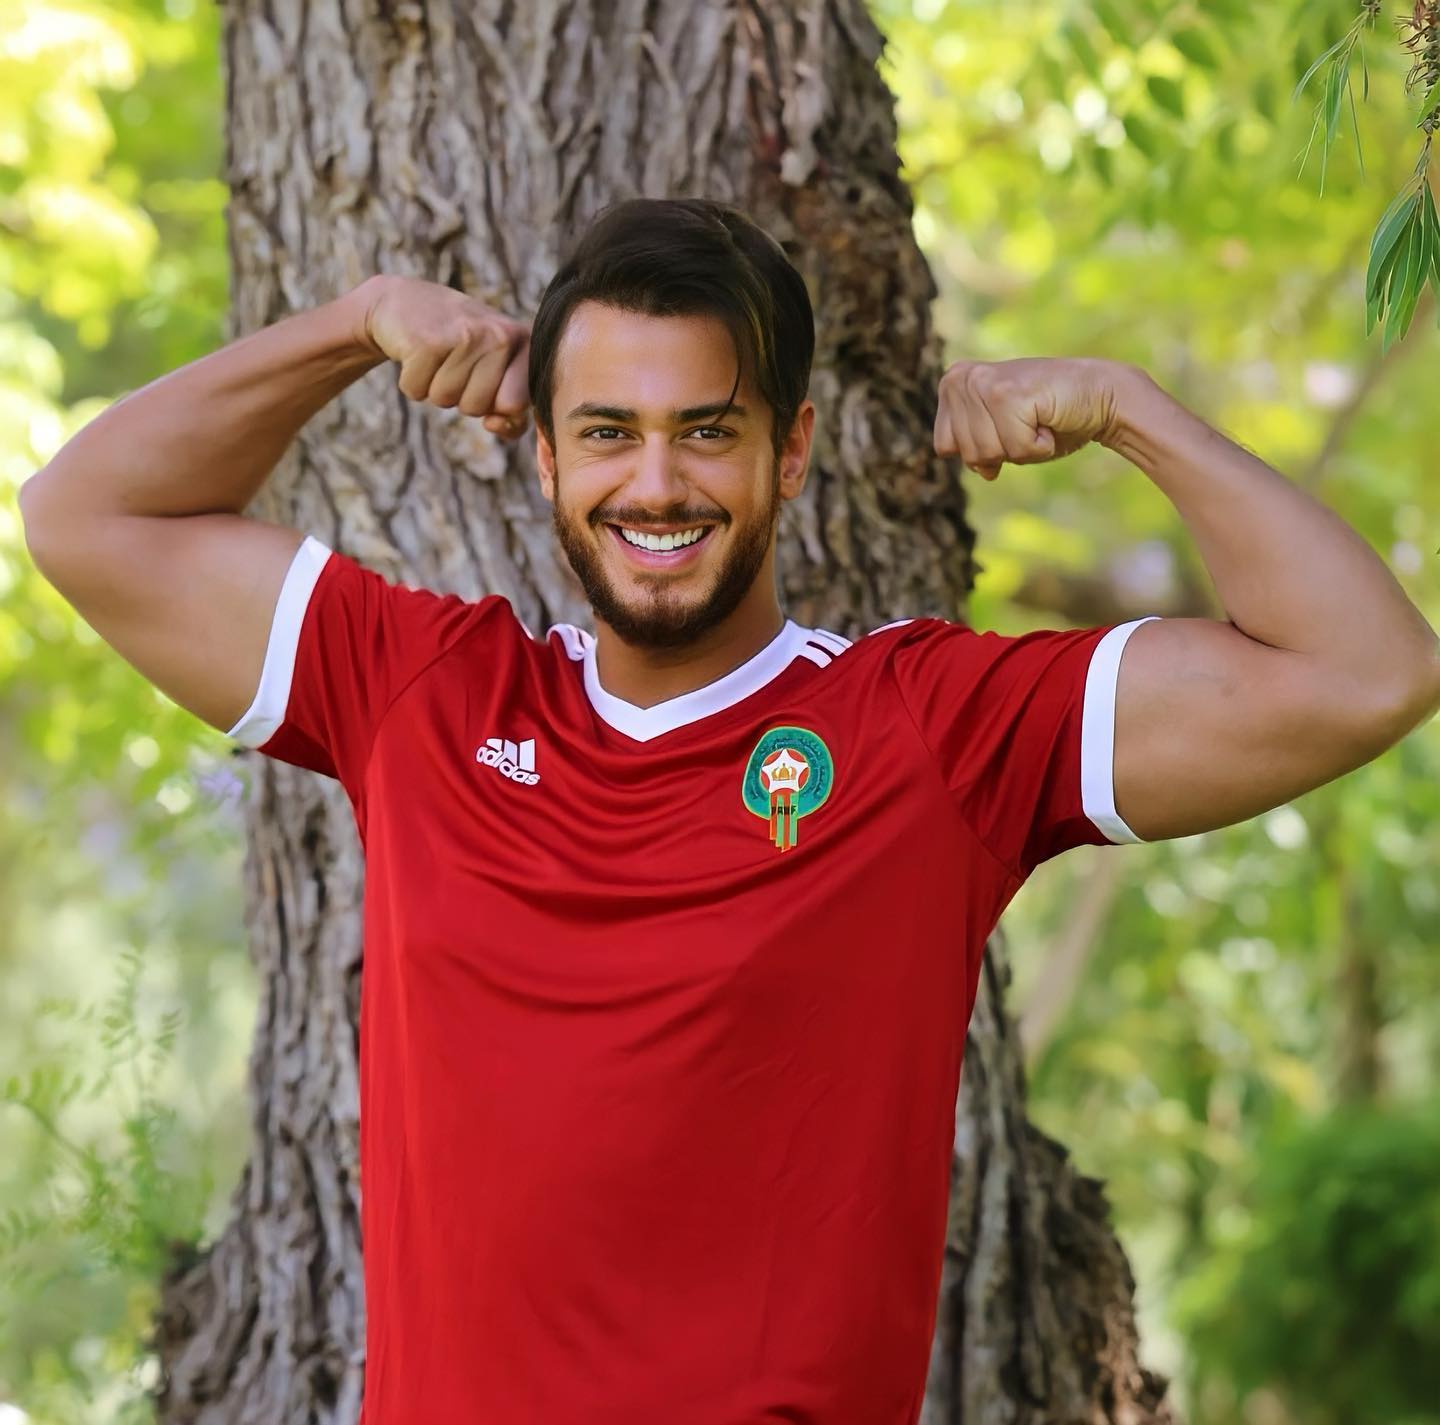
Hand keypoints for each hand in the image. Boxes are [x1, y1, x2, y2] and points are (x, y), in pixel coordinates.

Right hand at [350, 275, 531, 438]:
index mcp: (523, 341)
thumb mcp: (492, 368)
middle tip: (453, 361)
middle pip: (476, 407)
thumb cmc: (456, 344)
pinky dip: (411, 380)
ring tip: (436, 354)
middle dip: (459, 395)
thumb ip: (511, 409)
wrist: (403, 301)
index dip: (493, 405)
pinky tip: (416, 351)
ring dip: (433, 387)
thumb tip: (495, 424)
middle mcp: (500, 335)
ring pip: (445, 400)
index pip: (515, 406)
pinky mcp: (427, 341)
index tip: (483, 379)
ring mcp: (465, 335)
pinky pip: (416, 391)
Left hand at [933, 356, 1133, 478]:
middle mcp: (962, 378)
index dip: (980, 451)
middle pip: (967, 454)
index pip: (944, 447)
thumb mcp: (1001, 435)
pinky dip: (1038, 447)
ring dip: (1020, 449)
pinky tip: (1048, 421)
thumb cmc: (1048, 418)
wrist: (1099, 396)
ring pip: (986, 454)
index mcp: (953, 383)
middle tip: (1027, 422)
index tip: (1007, 426)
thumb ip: (975, 447)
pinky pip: (1015, 450)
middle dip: (1002, 450)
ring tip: (1037, 420)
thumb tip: (981, 470)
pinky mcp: (1008, 394)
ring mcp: (984, 383)